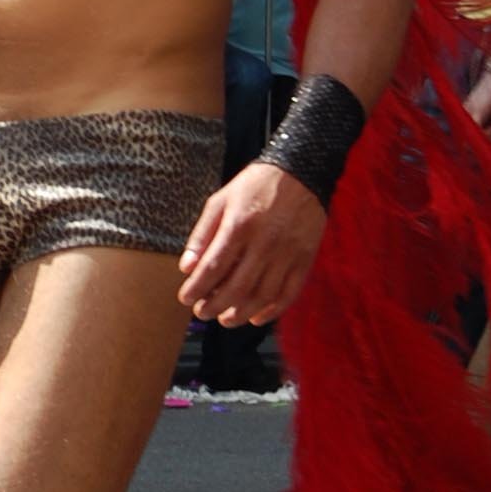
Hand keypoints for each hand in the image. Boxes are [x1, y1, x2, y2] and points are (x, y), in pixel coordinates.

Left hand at [177, 161, 326, 326]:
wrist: (300, 172)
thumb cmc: (255, 186)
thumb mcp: (220, 201)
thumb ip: (202, 235)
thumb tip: (187, 268)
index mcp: (239, 225)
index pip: (213, 268)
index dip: (196, 289)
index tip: (186, 299)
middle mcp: (264, 242)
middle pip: (236, 288)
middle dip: (214, 306)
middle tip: (202, 313)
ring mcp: (287, 253)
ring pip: (262, 296)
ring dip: (240, 314)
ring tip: (225, 319)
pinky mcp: (304, 259)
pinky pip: (289, 293)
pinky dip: (272, 311)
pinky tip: (256, 317)